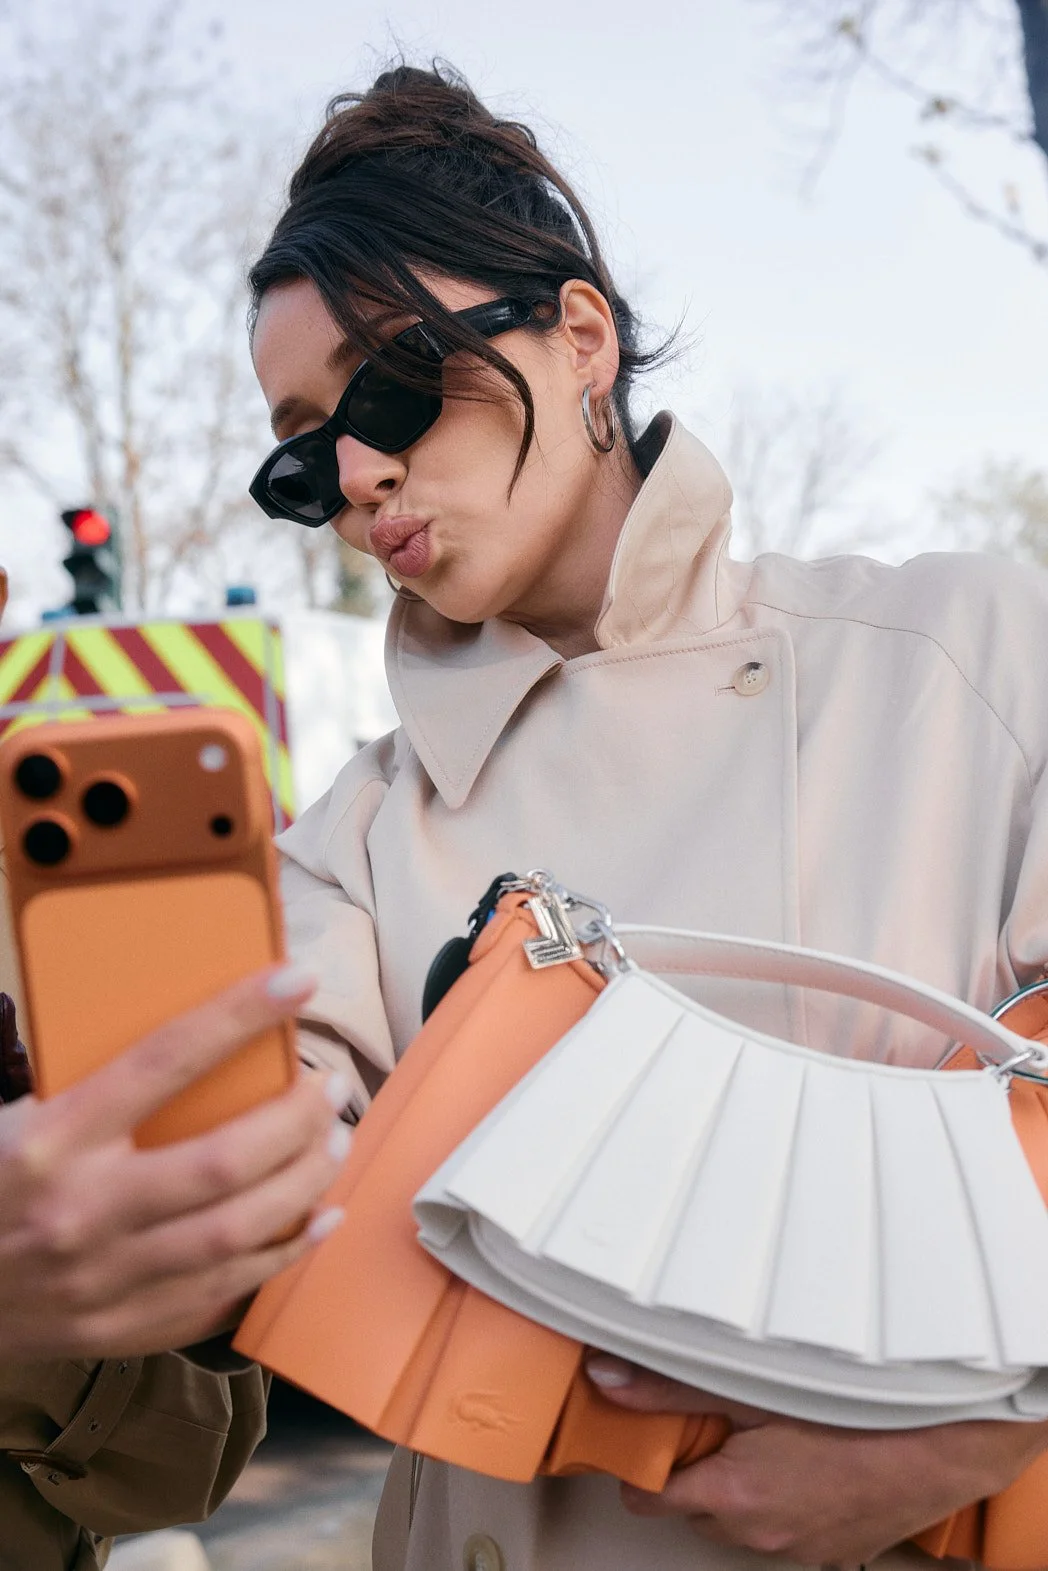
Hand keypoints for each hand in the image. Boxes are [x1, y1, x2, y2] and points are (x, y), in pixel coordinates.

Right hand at [0, 964, 349, 1359]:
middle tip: (331, 1087)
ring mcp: (106, 1279)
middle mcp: (83, 1210)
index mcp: (52, 1140)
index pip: (163, 1061)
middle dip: (297, 1118)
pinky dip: (286, 1253)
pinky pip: (226, 1290)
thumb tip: (197, 1034)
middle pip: (224, 1160)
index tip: (296, 980)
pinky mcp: (124, 1327)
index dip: (238, 1016)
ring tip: (334, 1142)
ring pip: (239, 1230)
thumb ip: (92, 1083)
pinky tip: (319, 1219)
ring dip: (306, 1181)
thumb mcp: (16, 1118)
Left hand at [586, 1356, 1047, 1563]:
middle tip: (713, 1420)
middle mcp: (757, 1535)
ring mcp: (796, 1550)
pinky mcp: (829, 1552)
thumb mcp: (748, 1386)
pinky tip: (801, 1461)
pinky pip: (784, 1532)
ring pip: (738, 1522)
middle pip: (693, 1508)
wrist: (939, 1447)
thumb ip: (669, 1386)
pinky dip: (781, 1502)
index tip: (648, 1435)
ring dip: (739, 1486)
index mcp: (730, 1497)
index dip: (641, 1461)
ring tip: (764, 1435)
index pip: (647, 1496)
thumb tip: (609, 1379)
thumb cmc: (854, 1415)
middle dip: (694, 1468)